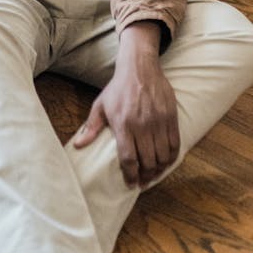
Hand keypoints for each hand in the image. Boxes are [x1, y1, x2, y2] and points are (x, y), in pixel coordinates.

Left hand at [71, 21, 179, 188]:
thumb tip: (77, 145)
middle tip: (142, 181)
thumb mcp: (100, 105)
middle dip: (145, 176)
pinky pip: (175, 145)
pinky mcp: (171, 117)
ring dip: (158, 170)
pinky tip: (165, 162)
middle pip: (147, 161)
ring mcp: (158, 122)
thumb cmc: (118, 88)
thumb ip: (91, 127)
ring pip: (162, 156)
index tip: (131, 184)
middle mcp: (142, 125)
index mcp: (123, 124)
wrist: (139, 68)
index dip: (130, 176)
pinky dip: (171, 158)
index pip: (128, 159)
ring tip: (153, 174)